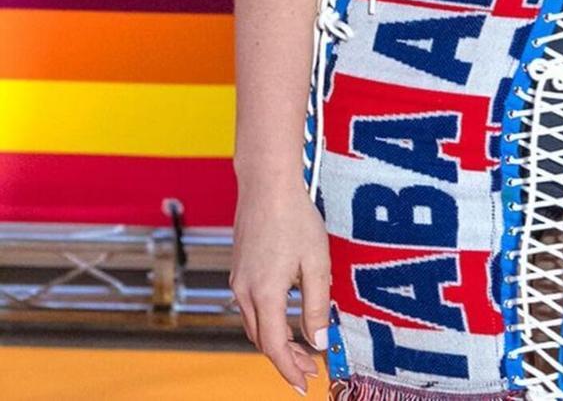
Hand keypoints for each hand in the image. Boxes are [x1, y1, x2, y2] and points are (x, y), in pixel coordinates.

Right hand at [230, 169, 331, 394]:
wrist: (266, 184)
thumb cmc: (295, 218)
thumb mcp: (316, 263)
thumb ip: (317, 305)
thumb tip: (319, 342)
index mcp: (265, 293)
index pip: (275, 347)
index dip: (290, 369)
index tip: (305, 383)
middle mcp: (245, 292)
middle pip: (262, 340)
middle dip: (285, 359)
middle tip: (309, 368)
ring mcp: (238, 280)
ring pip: (255, 325)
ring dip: (276, 341)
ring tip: (301, 347)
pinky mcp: (239, 270)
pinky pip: (251, 307)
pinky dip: (268, 322)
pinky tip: (285, 318)